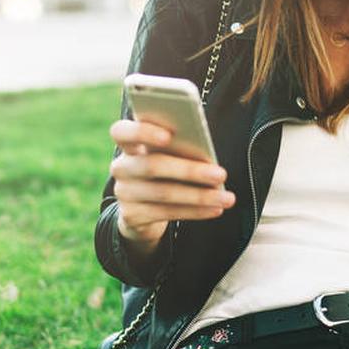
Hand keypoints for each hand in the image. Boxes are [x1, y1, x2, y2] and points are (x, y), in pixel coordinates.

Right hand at [108, 118, 235, 244]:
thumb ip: (179, 148)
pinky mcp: (132, 216)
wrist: (144, 211)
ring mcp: (124, 193)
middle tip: (221, 174)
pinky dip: (196, 211)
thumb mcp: (169, 156)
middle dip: (190, 170)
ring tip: (226, 198)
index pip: (122, 132)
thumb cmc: (166, 171)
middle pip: (152, 165)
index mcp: (129, 144)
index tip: (168, 135)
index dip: (142, 132)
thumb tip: (206, 156)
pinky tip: (215, 209)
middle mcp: (122, 167)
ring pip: (164, 193)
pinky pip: (167, 213)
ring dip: (200, 196)